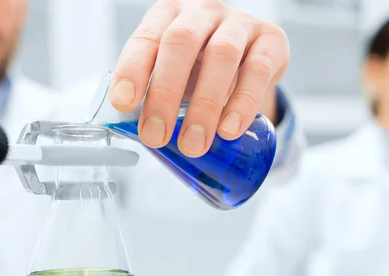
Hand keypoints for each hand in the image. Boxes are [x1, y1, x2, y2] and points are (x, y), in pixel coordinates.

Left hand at [110, 0, 289, 156]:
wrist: (246, 60)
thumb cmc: (196, 70)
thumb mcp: (169, 76)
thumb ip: (151, 96)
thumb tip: (133, 134)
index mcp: (167, 16)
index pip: (146, 38)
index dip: (132, 69)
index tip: (123, 103)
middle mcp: (201, 12)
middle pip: (180, 42)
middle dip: (165, 92)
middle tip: (156, 135)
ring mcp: (238, 23)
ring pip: (221, 55)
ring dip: (204, 105)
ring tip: (193, 144)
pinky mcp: (271, 41)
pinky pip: (258, 69)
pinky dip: (243, 103)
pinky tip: (229, 130)